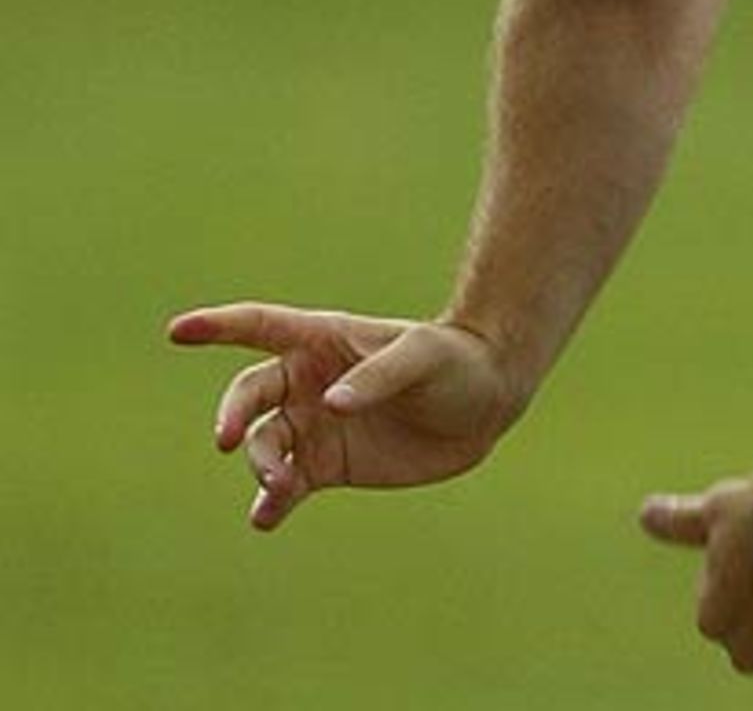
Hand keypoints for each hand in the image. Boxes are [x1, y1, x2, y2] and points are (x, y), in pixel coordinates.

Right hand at [168, 301, 522, 530]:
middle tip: (229, 442)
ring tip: (278, 488)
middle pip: (250, 394)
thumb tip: (329, 404)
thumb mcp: (420, 357)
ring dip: (261, 466)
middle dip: (234, 414)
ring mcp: (313, 425)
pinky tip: (264, 518)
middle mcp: (307, 381)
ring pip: (265, 445)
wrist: (484, 403)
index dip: (217, 326)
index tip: (177, 331)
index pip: (259, 327)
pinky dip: (270, 504)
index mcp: (322, 339)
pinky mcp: (327, 466)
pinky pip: (285, 487)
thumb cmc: (452, 361)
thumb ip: (377, 376)